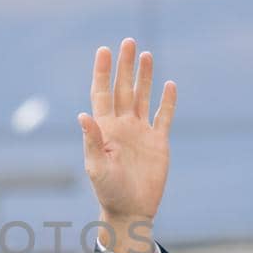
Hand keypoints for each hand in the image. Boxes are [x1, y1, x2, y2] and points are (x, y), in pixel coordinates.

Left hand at [78, 38, 175, 252]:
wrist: (131, 210)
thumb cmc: (109, 191)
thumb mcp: (96, 167)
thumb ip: (91, 140)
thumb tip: (82, 115)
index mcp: (105, 128)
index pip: (102, 93)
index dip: (102, 71)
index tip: (104, 50)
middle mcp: (122, 125)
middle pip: (123, 88)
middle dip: (125, 66)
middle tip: (128, 42)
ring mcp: (140, 132)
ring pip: (142, 97)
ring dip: (144, 77)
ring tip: (146, 54)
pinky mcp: (158, 142)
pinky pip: (163, 116)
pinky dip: (167, 101)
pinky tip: (170, 84)